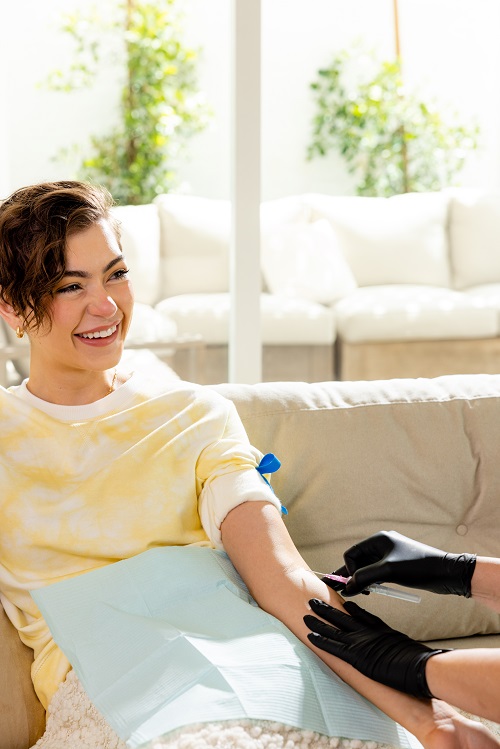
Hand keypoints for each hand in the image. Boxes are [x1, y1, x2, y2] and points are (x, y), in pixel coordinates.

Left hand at [305, 598, 447, 697]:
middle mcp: (368, 633)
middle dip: (328, 608)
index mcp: (381, 629)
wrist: (422, 666)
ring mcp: (361, 643)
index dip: (351, 609)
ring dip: (319, 619)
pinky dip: (321, 639)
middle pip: (343, 616)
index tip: (343, 601)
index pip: (362, 616)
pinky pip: (333, 646)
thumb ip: (400, 645)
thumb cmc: (421, 662)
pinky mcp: (356, 656)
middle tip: (315, 599)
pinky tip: (310, 634)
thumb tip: (406, 651)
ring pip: (333, 627)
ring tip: (307, 609)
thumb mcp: (408, 647)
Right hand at [328, 530, 475, 596]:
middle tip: (337, 590)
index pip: (352, 553)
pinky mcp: (396, 566)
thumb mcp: (388, 571)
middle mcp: (382, 545)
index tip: (352, 585)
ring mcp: (389, 556)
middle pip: (358, 561)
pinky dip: (371, 582)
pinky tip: (368, 591)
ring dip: (361, 580)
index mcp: (378, 539)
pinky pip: (377, 573)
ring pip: (367, 568)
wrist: (446, 573)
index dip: (349, 569)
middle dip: (350, 575)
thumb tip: (347, 587)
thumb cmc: (418, 567)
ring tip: (356, 593)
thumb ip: (365, 577)